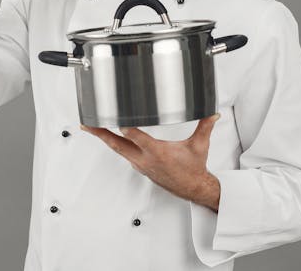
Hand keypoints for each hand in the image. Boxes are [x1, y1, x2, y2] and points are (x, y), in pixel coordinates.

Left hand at [81, 113, 221, 209]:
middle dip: (100, 133)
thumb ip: (205, 126)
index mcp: (157, 152)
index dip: (124, 127)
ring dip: (104, 137)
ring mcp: (140, 164)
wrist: (192, 188)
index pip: (136, 137)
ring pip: (117, 149)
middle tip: (87, 124)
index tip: (114, 117)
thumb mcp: (200, 146)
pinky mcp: (139, 166)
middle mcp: (144, 159)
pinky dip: (115, 143)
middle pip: (117, 144)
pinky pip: (123, 153)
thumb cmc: (193, 168)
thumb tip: (213, 113)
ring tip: (91, 127)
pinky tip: (111, 136)